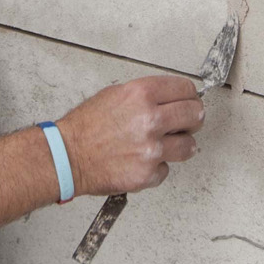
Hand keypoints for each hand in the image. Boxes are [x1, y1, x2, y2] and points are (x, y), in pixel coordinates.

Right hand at [57, 75, 203, 196]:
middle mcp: (150, 119)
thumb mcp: (115, 95)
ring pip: (189, 145)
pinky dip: (157, 167)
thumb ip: (146, 96)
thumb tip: (170, 99)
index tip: (188, 101)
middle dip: (192, 119)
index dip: (189, 96)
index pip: (186, 90)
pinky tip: (141, 161)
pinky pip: (167, 169)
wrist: (67, 156)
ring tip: (165, 145)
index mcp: (142, 94)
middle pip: (195, 115)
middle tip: (186, 123)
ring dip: (180, 145)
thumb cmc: (86, 127)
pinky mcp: (148, 173)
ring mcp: (151, 148)